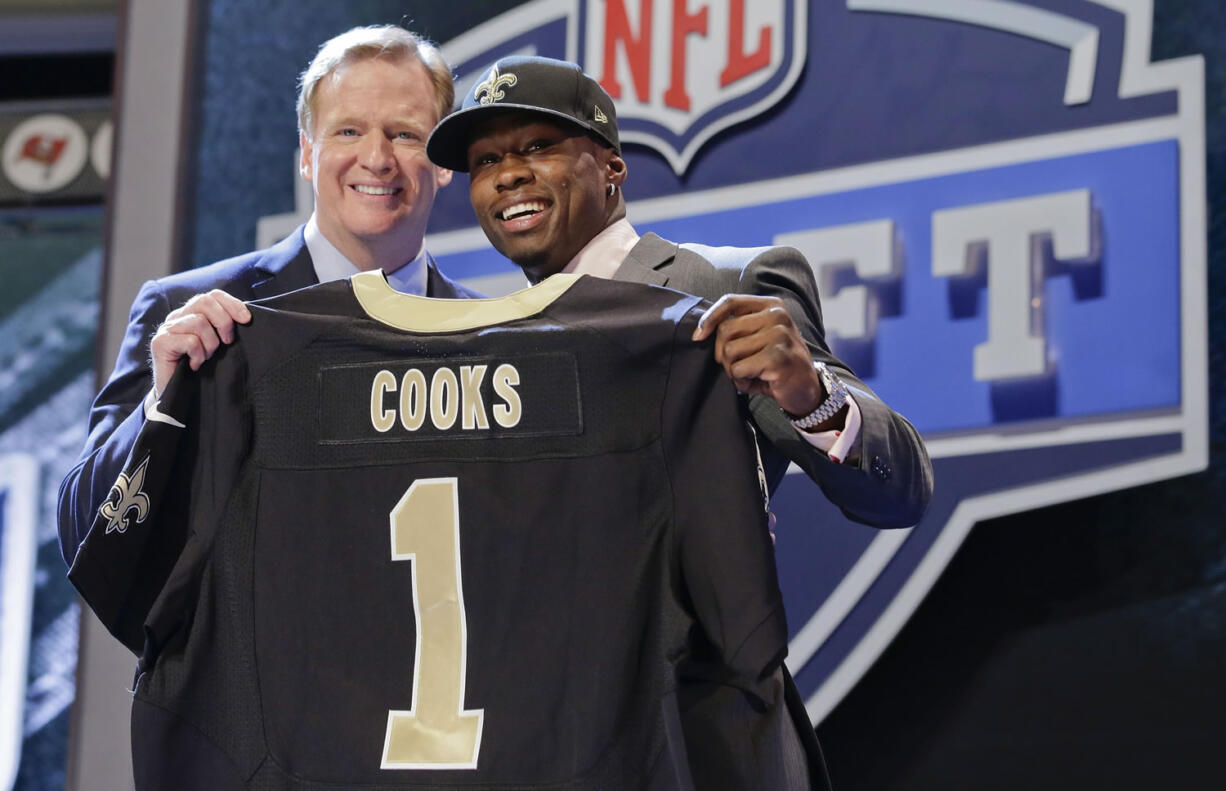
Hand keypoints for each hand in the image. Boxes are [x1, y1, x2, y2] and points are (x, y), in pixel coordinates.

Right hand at [150, 289, 250, 394]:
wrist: (177, 394)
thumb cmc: (200, 369)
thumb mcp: (217, 345)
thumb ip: (225, 328)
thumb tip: (246, 317)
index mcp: (192, 313)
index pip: (213, 295)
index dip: (232, 304)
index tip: (247, 320)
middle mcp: (177, 317)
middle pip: (205, 302)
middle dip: (224, 322)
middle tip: (228, 342)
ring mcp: (167, 328)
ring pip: (199, 322)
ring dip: (210, 344)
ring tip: (206, 357)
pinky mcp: (160, 343)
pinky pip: (190, 341)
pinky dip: (198, 355)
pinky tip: (194, 365)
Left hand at [691, 294, 824, 418]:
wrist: (806, 389)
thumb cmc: (776, 363)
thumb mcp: (759, 338)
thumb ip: (738, 328)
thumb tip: (700, 332)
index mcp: (771, 305)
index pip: (730, 301)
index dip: (709, 318)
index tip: (698, 336)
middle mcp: (777, 315)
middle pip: (725, 330)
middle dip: (722, 354)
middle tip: (737, 367)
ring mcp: (780, 335)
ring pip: (729, 351)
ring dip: (733, 370)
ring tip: (751, 374)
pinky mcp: (777, 357)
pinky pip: (739, 369)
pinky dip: (742, 381)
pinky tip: (757, 382)